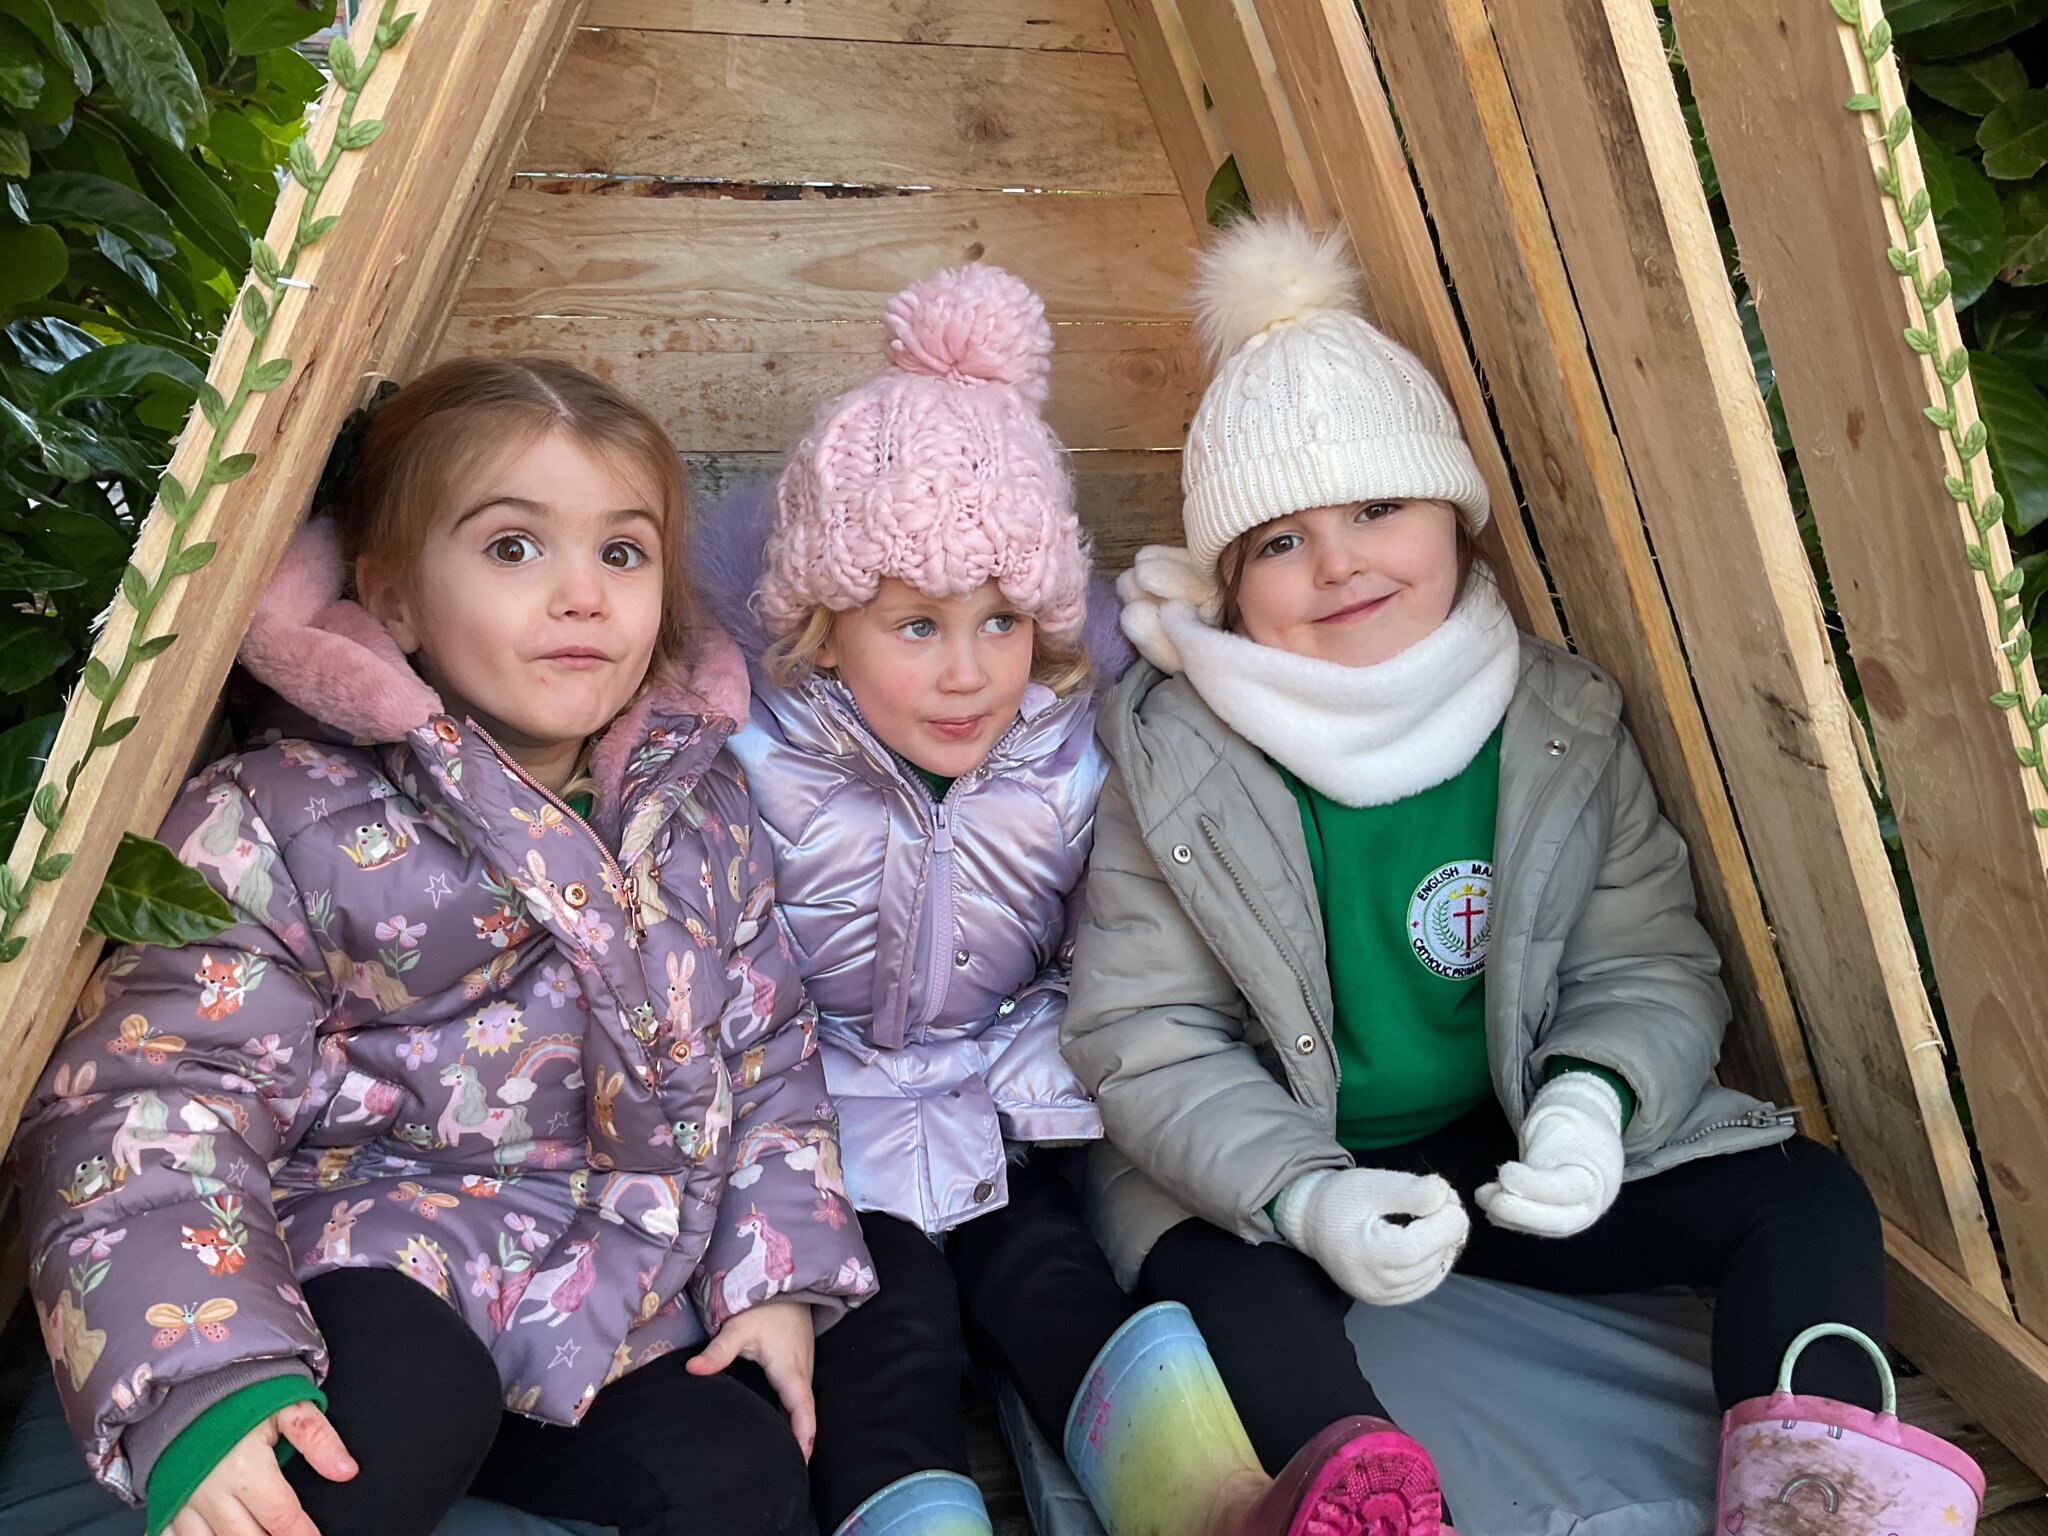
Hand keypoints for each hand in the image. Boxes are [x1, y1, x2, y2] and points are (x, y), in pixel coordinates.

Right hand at [170, 1401, 355, 1535]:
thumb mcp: (287, 1405)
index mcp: (245, 1466)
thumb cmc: (237, 1394)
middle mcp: (211, 1490)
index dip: (302, 1534)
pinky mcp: (165, 1503)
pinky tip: (219, 1535)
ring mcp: (184, 1500)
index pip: (281, 1516)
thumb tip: (345, 1469)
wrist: (187, 1384)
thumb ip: (317, 1438)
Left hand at [688, 1299, 816, 1457]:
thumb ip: (717, 1352)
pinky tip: (782, 1429)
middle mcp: (801, 1373)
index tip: (800, 1459)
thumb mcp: (738, 1328)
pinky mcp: (799, 1366)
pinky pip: (800, 1398)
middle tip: (788, 1471)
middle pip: (804, 1414)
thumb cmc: (763, 1307)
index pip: (802, 1409)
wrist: (785, 1283)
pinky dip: (795, 1416)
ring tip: (786, 1458)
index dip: (803, 1435)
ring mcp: (803, 1369)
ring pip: (803, 1406)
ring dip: (798, 1429)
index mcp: (789, 1370)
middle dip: (800, 1442)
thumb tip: (692, 1371)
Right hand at [1272, 1166, 1468, 1305]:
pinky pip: (1426, 1282)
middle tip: (1443, 1198)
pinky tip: (1428, 1238)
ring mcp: (1382, 1296)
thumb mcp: (1370, 1184)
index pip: (1420, 1246)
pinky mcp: (1387, 1299)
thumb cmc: (1339, 1200)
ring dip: (1443, 1243)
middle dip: (1447, 1227)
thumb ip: (1409, 1190)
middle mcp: (1375, 1284)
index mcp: (1366, 1255)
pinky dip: (1434, 1259)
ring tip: (1432, 1215)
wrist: (1312, 1223)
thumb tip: (1446, 1196)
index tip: (1449, 1196)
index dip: (1446, 1221)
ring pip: (1434, 1271)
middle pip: (1432, 1258)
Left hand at [1477, 1073, 1626, 1237]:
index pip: (1567, 1190)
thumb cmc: (1570, 1130)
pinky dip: (1507, 1218)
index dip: (1533, 1186)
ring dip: (1507, 1217)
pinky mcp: (1556, 1223)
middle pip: (1559, 1222)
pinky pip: (1534, 1227)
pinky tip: (1488, 1203)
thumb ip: (1541, 1148)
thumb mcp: (1559, 1126)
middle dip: (1519, 1213)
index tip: (1505, 1172)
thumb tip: (1512, 1175)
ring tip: (1482, 1196)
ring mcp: (1574, 1218)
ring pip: (1543, 1229)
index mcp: (1595, 1177)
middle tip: (1489, 1198)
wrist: (1588, 1142)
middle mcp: (1589, 1205)